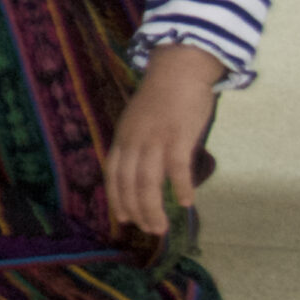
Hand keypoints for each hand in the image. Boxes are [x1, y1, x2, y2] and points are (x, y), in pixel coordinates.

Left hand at [107, 45, 224, 234]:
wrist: (178, 69)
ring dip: (153, 208)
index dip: (116, 197)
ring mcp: (154, 138)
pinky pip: (176, 167)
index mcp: (123, 137)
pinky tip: (186, 202)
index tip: (122, 218)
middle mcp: (133, 140)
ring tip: (161, 226)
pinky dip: (180, 187)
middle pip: (129, 183)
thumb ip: (138, 145)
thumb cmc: (162, 97)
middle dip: (136, 210)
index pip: (113, 174)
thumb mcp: (138, 121)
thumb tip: (144, 172)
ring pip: (148, 181)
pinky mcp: (177, 135)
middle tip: (149, 230)